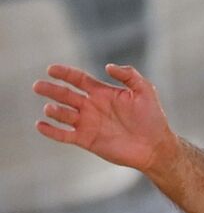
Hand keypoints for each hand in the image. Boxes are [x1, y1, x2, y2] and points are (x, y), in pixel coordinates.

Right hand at [33, 64, 177, 174]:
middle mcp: (91, 106)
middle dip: (51, 90)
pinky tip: (40, 125)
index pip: (78, 79)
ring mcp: (87, 123)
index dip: (65, 73)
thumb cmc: (152, 117)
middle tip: (38, 85)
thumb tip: (107, 66)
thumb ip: (129, 75)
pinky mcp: (86, 140)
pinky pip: (64, 135)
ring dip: (54, 111)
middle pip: (65, 95)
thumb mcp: (145, 90)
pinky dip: (51, 131)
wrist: (155, 146)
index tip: (51, 69)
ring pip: (63, 115)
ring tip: (51, 108)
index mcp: (102, 93)